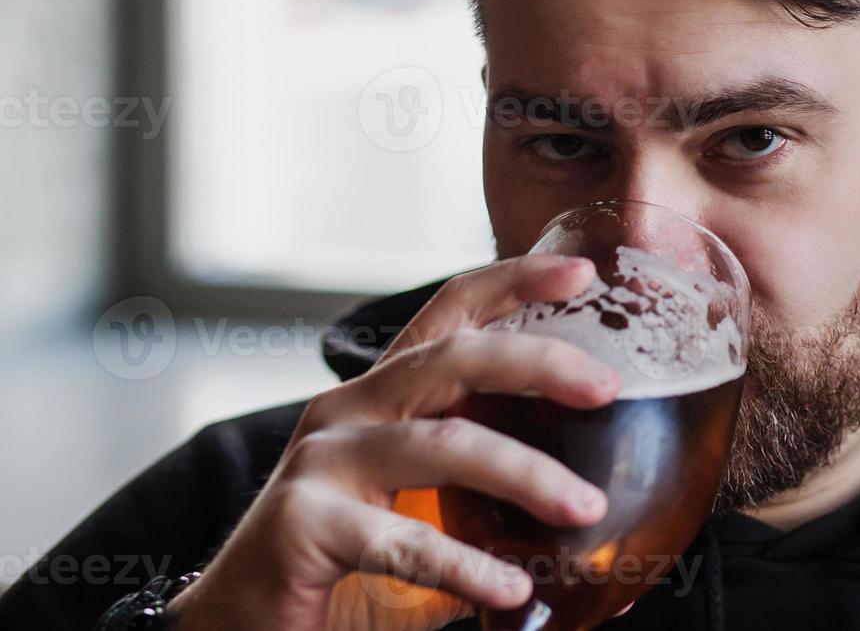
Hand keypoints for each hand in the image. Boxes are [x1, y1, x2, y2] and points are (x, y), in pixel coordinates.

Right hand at [167, 255, 620, 630]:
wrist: (246, 629)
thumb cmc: (346, 565)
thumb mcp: (426, 508)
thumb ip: (486, 488)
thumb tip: (591, 498)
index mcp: (384, 395)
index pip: (451, 312)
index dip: (514, 281)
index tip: (583, 270)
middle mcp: (350, 412)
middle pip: (452, 358)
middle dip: (538, 361)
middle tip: (607, 385)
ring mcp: (322, 463)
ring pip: (441, 445)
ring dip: (525, 474)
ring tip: (587, 509)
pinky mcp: (302, 524)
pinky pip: (402, 540)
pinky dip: (466, 567)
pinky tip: (511, 589)